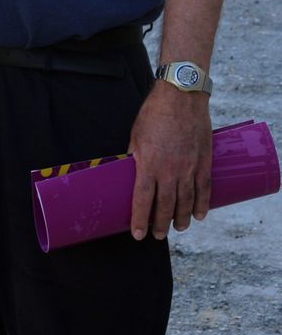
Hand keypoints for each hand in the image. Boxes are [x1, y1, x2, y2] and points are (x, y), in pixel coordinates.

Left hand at [128, 81, 211, 239]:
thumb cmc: (153, 115)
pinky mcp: (204, 162)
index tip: (137, 234)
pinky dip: (203, 204)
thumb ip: (134, 157)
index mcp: (149, 165)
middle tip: (157, 235)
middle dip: (161, 223)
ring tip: (178, 228)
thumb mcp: (135, 137)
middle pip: (166, 205)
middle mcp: (170, 171)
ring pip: (187, 201)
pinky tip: (200, 215)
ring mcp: (190, 168)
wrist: (181, 99)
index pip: (143, 200)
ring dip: (182, 218)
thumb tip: (129, 171)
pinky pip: (205, 189)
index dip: (140, 219)